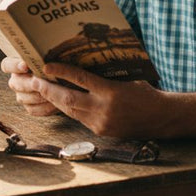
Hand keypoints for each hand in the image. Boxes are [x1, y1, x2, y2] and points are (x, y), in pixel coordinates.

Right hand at [0, 57, 59, 116]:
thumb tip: (45, 62)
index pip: (7, 65)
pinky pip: (32, 109)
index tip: (26, 66)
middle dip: (29, 83)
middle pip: (14, 83)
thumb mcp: (52, 58)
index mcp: (17, 64)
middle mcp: (17, 80)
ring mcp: (22, 94)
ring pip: (22, 98)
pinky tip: (54, 102)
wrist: (66, 80)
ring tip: (52, 91)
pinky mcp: (30, 106)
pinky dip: (44, 107)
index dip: (14, 66)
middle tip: (41, 82)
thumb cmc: (58, 64)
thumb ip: (45, 59)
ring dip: (37, 96)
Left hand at [30, 62, 165, 138]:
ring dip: (54, 100)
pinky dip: (68, 109)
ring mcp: (100, 122)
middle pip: (68, 99)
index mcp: (111, 92)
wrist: (160, 118)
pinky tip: (60, 101)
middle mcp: (103, 109)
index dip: (61, 72)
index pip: (80, 80)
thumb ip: (106, 76)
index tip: (46, 66)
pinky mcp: (100, 131)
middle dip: (49, 90)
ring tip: (42, 90)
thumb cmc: (146, 94)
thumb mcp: (127, 78)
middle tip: (34, 80)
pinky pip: (78, 118)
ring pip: (70, 111)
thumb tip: (84, 64)